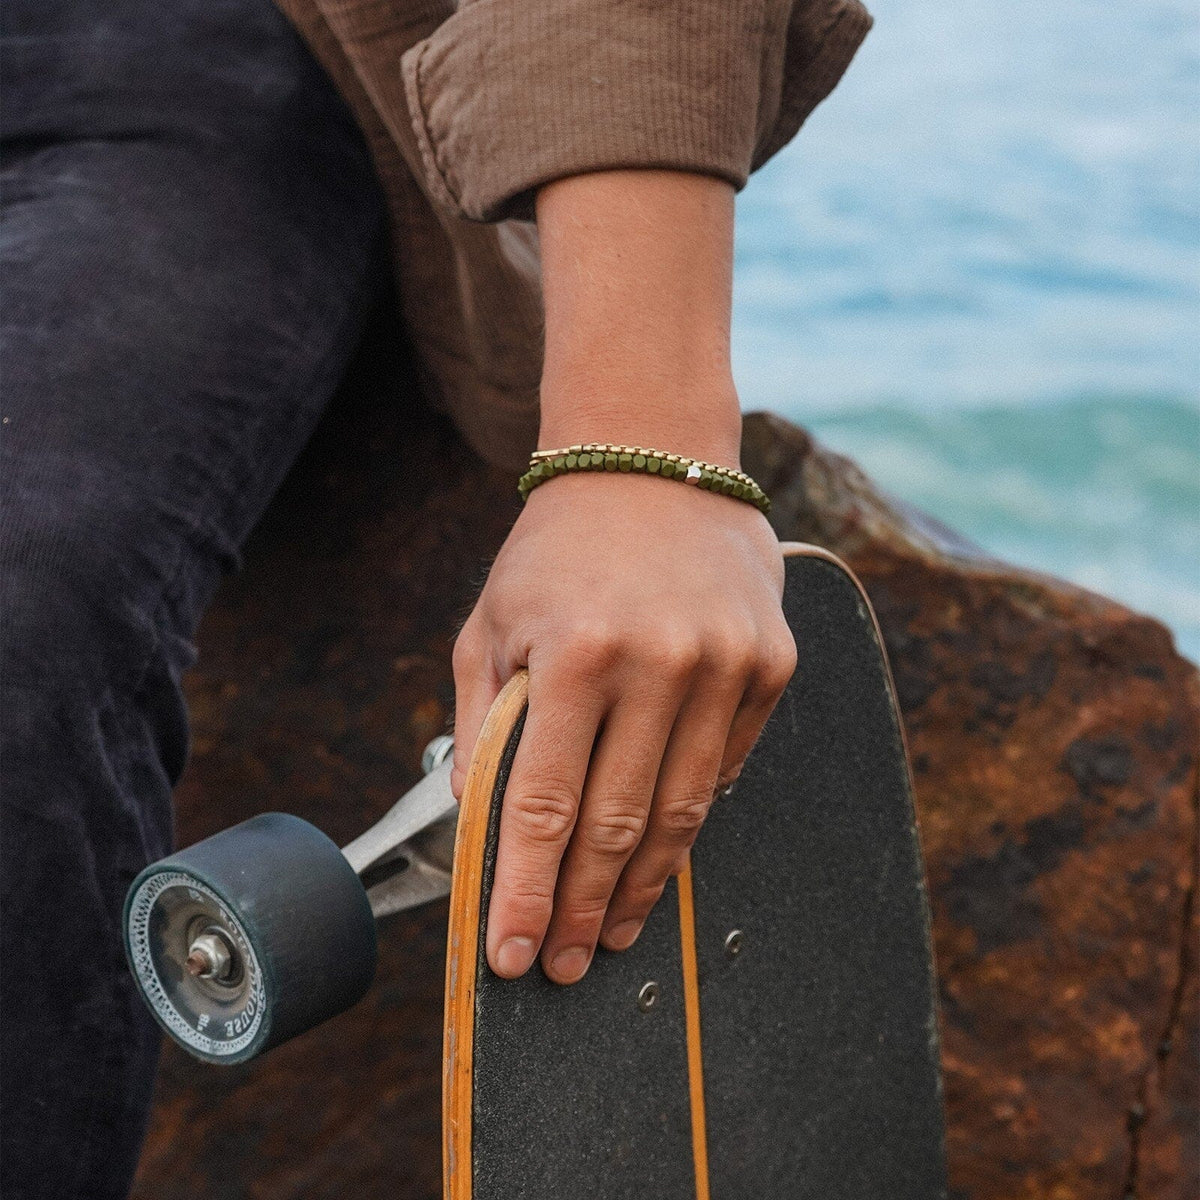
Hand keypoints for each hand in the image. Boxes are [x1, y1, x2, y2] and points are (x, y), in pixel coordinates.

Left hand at [450, 470, 795, 982]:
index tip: (513, 953)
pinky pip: (727, 765)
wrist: (653, 463)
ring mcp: (727, 664)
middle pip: (617, 825)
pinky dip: (691, 814)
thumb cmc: (557, 549)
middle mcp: (660, 662)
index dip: (527, 891)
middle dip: (584, 908)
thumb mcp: (491, 623)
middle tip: (564, 963)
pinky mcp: (771, 663)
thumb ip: (480, 724)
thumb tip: (479, 822)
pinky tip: (661, 847)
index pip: (546, 806)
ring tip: (615, 932)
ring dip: (643, 884)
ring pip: (683, 812)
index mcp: (578, 653)